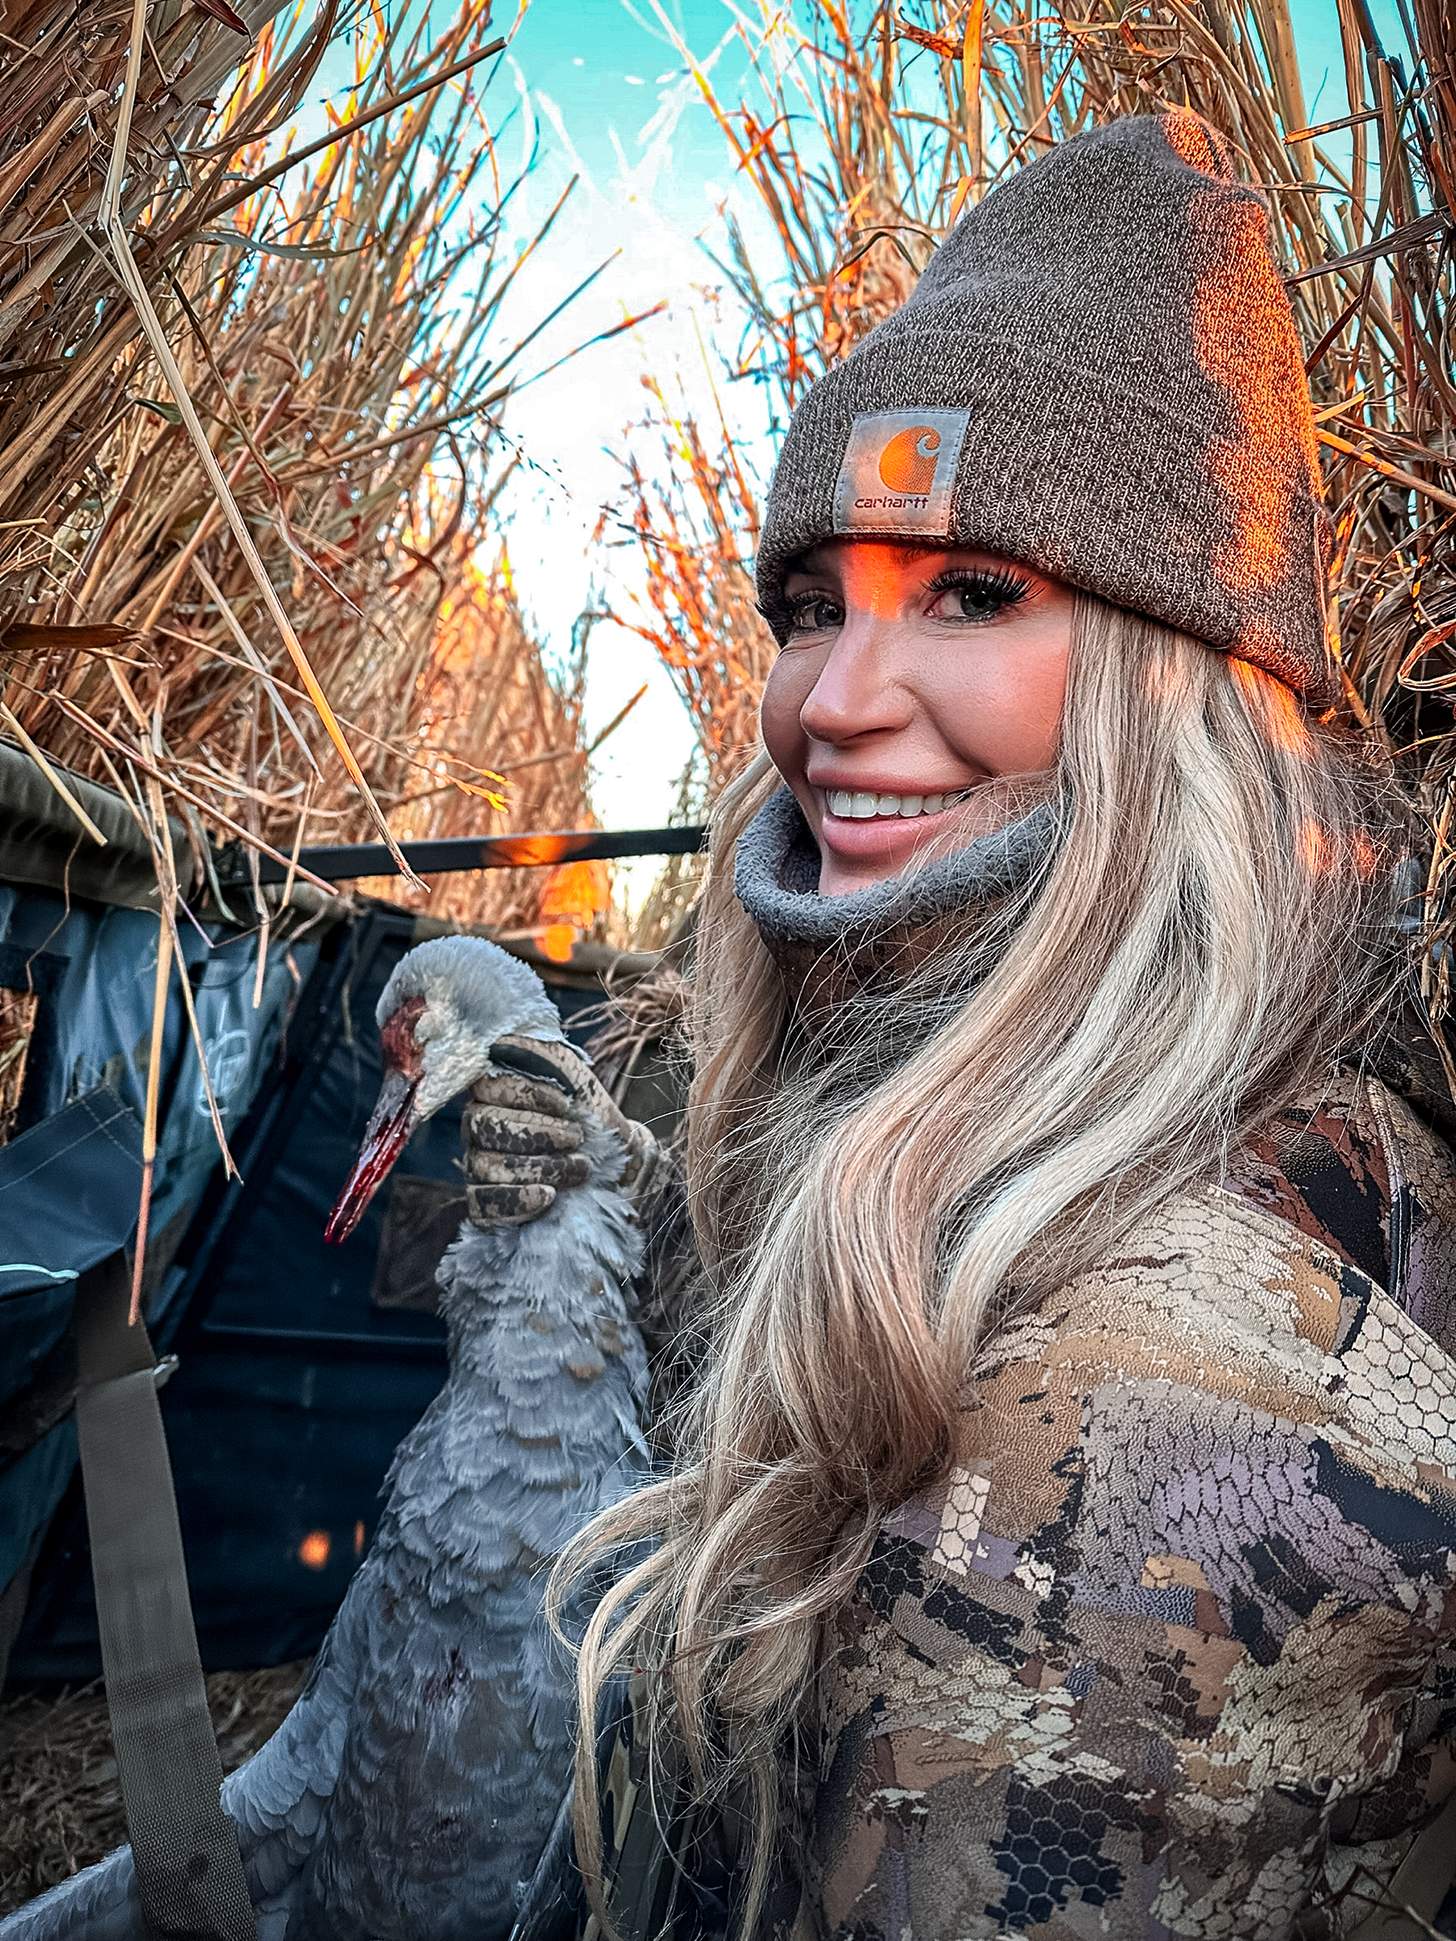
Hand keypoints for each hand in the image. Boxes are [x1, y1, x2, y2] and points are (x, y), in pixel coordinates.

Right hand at [460, 1039, 667, 1229]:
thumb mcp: (575, 1079)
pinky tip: (548, 1196)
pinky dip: (518, 1201)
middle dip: (537, 1134)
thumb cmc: (588, 1116)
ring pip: (486, 1166)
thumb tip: (502, 1043)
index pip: (486, 1086)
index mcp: (493, 1093)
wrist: (614, 1163)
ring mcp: (478, 1167)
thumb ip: (543, 1057)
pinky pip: (484, 1205)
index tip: (566, 1105)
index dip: (525, 1094)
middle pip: (484, 1127)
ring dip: (539, 1168)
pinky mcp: (485, 1205)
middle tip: (577, 1138)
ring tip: (579, 1168)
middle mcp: (477, 1129)